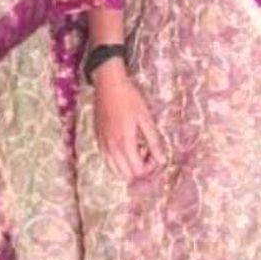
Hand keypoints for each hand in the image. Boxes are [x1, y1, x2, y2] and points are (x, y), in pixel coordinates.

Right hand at [91, 59, 165, 180]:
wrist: (108, 84)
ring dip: (128, 165)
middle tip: (148, 153)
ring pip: (114, 170)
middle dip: (139, 169)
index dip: (150, 168)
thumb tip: (162, 160)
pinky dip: (118, 159)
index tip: (156, 155)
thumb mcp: (146, 119)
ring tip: (137, 149)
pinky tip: (126, 144)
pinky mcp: (97, 138)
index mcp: (124, 143)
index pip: (138, 170)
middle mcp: (111, 147)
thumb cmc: (129, 98)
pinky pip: (107, 159)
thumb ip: (154, 141)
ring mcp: (102, 144)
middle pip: (126, 175)